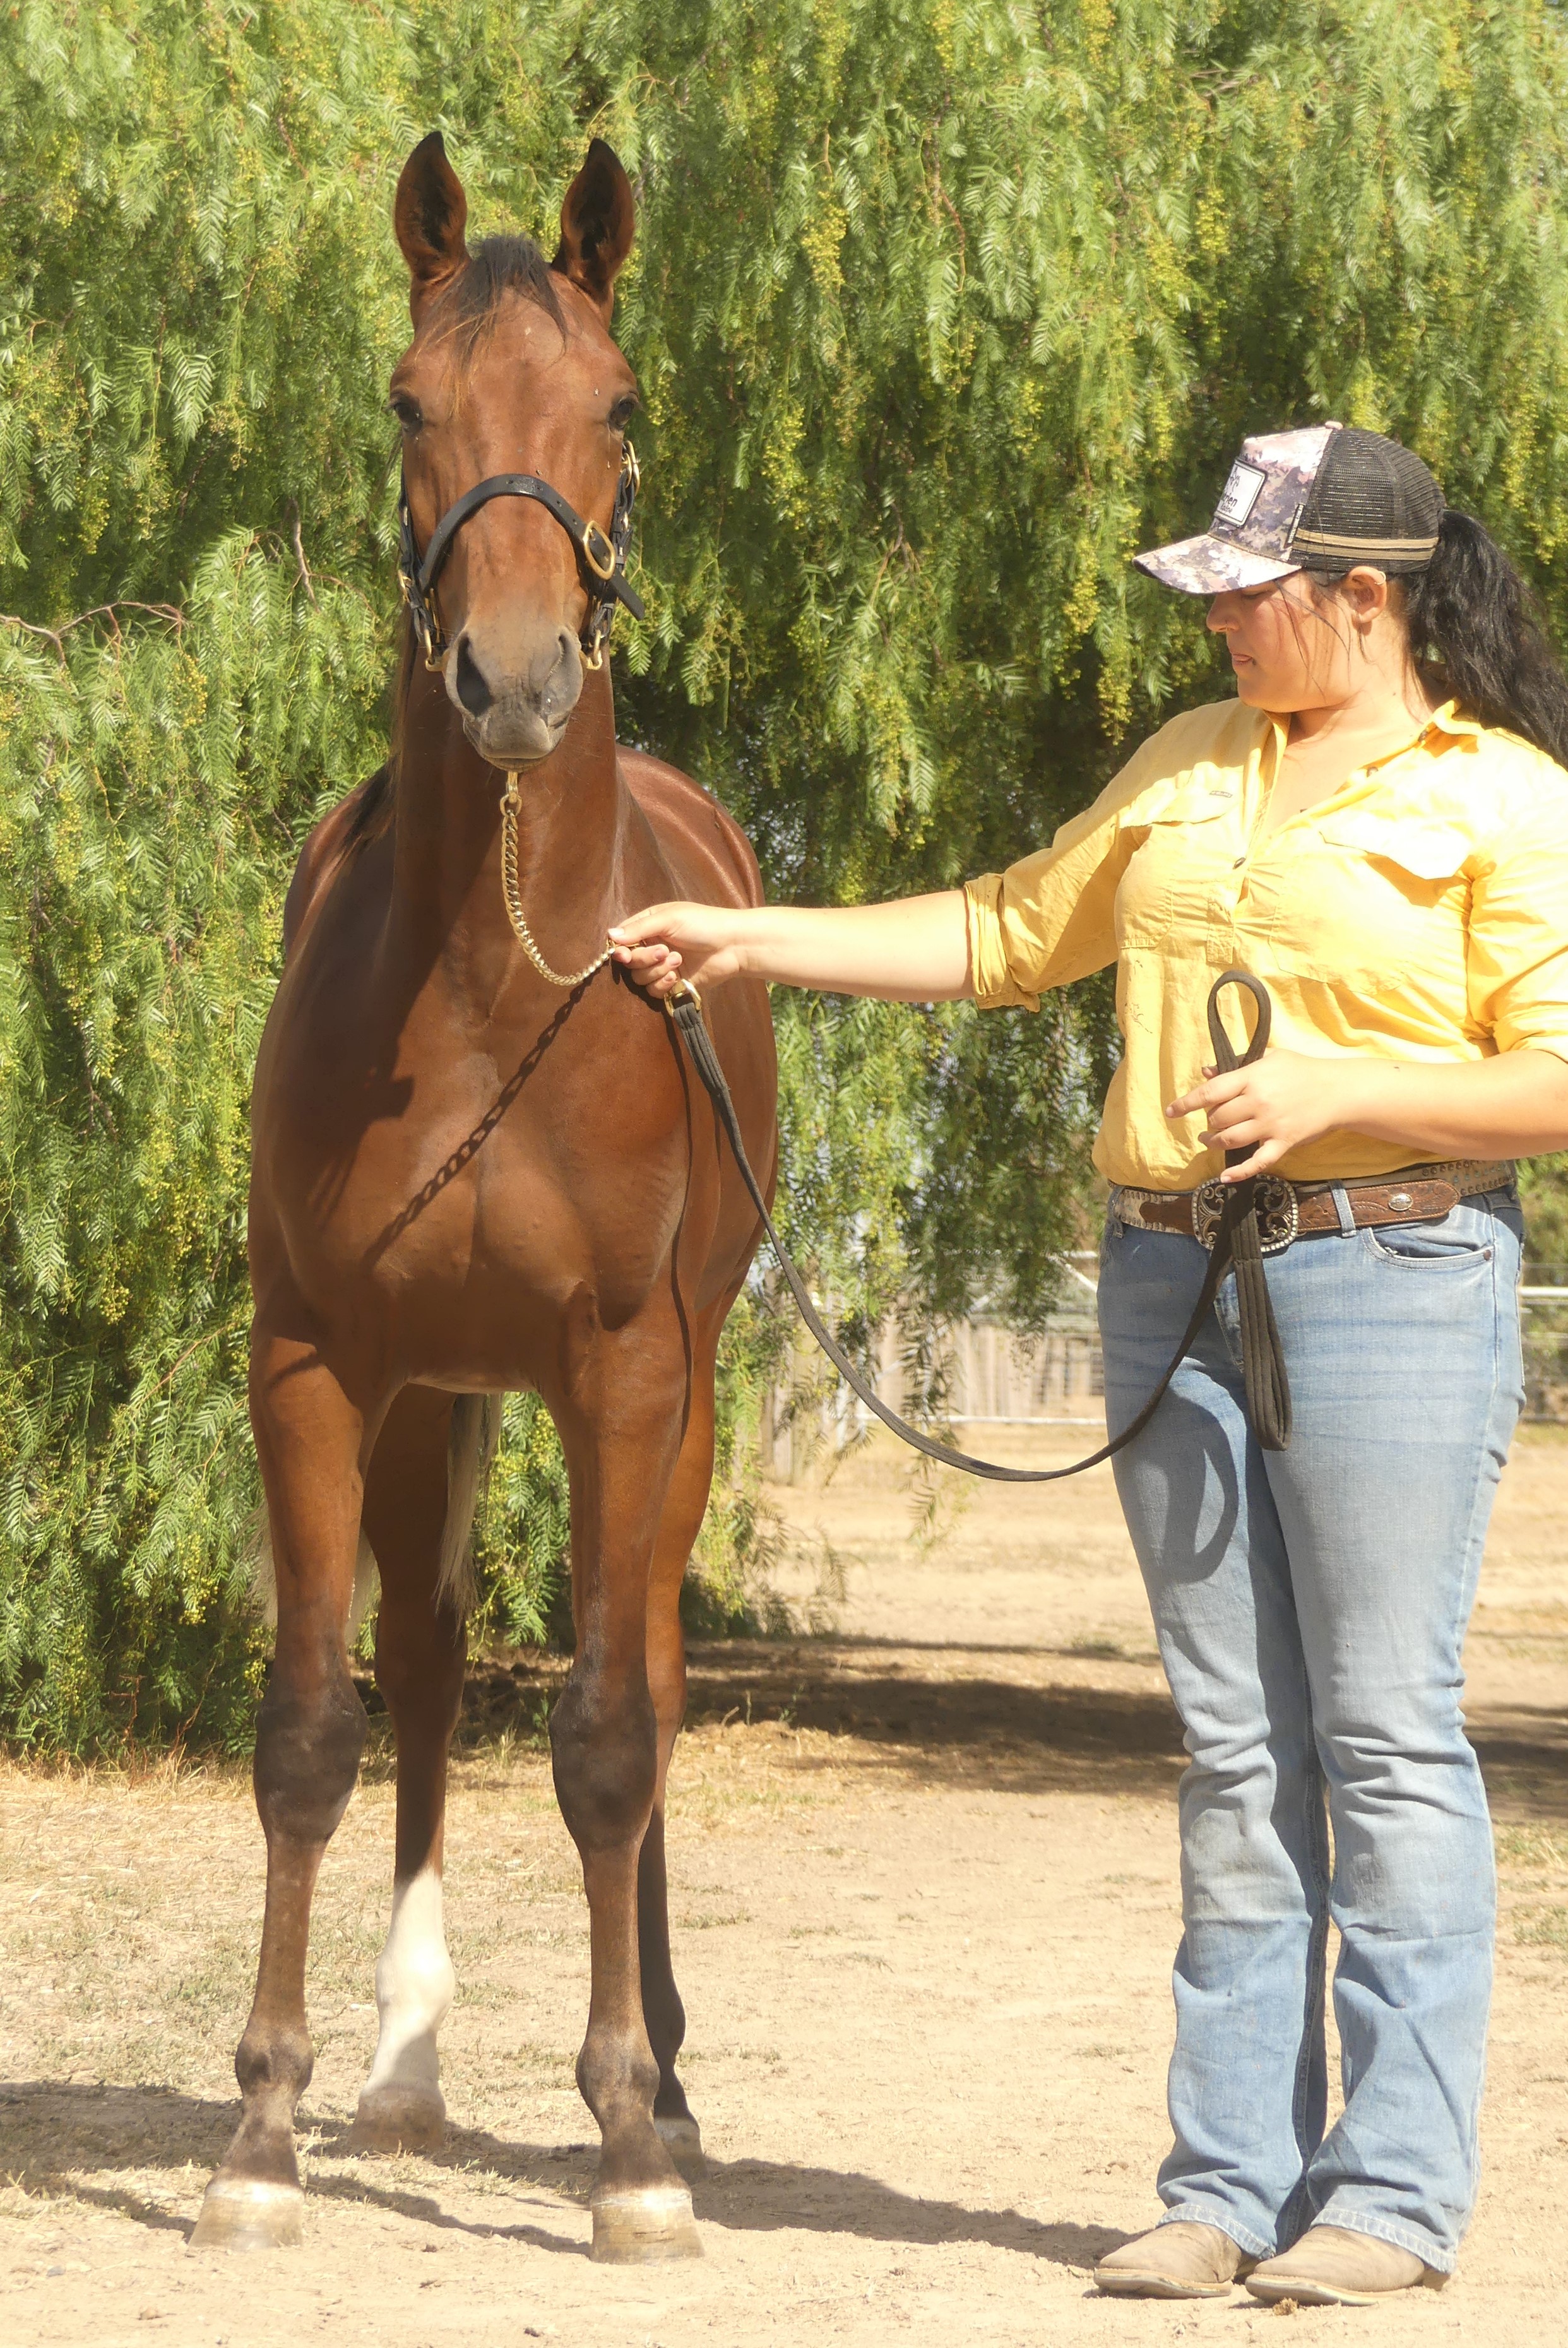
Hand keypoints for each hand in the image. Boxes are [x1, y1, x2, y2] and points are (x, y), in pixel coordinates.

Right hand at [609, 901, 749, 998]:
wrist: (733, 946)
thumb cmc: (704, 924)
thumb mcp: (669, 919)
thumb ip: (639, 928)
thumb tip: (610, 935)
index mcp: (649, 925)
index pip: (622, 939)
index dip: (620, 949)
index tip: (622, 954)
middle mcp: (652, 945)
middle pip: (629, 962)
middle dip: (644, 959)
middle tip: (664, 952)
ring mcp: (662, 965)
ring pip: (640, 978)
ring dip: (657, 972)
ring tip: (678, 961)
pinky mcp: (673, 984)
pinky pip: (654, 991)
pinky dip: (663, 985)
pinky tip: (678, 977)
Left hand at [1167, 1051, 1371, 1179]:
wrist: (1339, 1090)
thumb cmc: (1302, 1069)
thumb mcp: (1269, 1057)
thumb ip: (1237, 1064)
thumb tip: (1206, 1071)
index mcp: (1252, 1077)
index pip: (1210, 1092)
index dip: (1186, 1103)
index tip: (1170, 1111)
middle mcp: (1258, 1101)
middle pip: (1218, 1118)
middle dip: (1208, 1122)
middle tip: (1209, 1122)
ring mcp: (1270, 1124)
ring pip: (1230, 1139)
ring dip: (1214, 1142)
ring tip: (1210, 1139)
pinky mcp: (1284, 1142)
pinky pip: (1258, 1161)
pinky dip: (1239, 1172)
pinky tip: (1225, 1177)